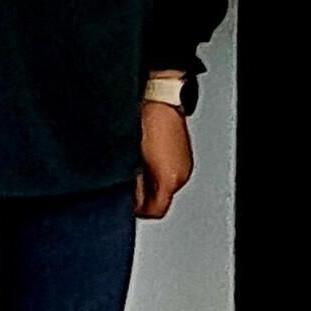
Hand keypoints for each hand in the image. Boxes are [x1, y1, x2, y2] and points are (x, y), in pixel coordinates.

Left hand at [136, 100, 192, 218]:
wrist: (161, 99)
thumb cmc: (146, 123)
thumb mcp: (130, 158)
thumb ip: (132, 184)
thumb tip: (127, 196)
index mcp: (170, 179)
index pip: (154, 211)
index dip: (137, 209)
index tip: (125, 202)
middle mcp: (181, 175)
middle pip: (160, 201)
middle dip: (143, 197)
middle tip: (127, 184)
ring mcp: (184, 165)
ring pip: (165, 187)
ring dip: (150, 184)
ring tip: (136, 168)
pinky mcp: (183, 155)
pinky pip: (170, 173)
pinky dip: (157, 172)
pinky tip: (146, 158)